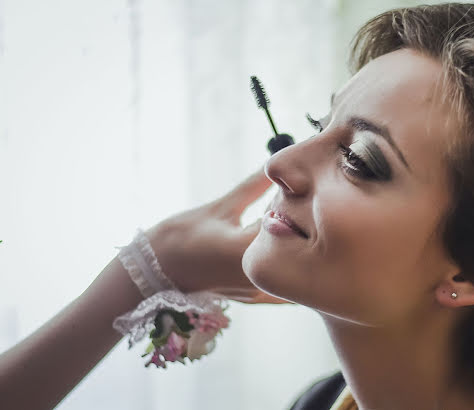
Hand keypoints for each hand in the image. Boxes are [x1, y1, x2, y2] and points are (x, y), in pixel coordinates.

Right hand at [145, 165, 290, 304]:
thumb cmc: (179, 238)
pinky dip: (289, 266)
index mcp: (248, 251)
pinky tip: (284, 248)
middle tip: (297, 207)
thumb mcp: (220, 207)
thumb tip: (275, 164)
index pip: (290, 224)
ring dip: (296, 247)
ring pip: (294, 268)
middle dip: (300, 226)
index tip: (294, 192)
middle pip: (298, 249)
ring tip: (289, 227)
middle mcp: (257, 277)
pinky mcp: (255, 298)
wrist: (153, 275)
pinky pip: (284, 283)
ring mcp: (258, 292)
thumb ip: (253, 186)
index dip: (296, 206)